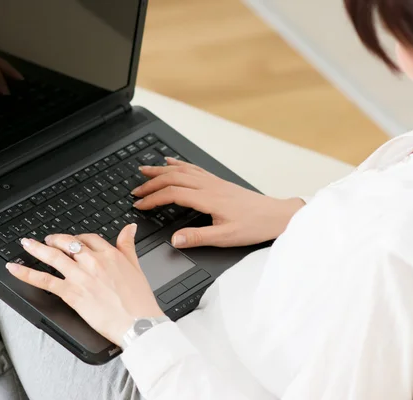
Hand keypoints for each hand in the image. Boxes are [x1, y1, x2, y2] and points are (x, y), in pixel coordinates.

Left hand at [6, 224, 164, 345]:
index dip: (78, 238)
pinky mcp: (70, 292)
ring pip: (53, 256)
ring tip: (27, 244)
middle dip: (55, 240)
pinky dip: (26, 273)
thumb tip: (129, 228)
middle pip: (68, 243)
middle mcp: (93, 261)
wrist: (137, 321)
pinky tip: (14, 268)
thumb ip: (128, 245)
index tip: (74, 240)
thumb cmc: (138, 300)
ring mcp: (80, 276)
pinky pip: (44, 280)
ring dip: (37, 248)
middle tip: (48, 240)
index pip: (89, 238)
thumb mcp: (136, 267)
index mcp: (110, 254)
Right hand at [132, 157, 304, 247]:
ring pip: (182, 170)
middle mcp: (209, 186)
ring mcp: (214, 181)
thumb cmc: (255, 225)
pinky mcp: (219, 182)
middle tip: (135, 191)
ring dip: (161, 170)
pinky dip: (179, 164)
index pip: (173, 194)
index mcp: (209, 198)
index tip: (140, 206)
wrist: (276, 215)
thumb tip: (175, 240)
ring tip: (144, 171)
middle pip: (173, 178)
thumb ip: (199, 238)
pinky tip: (172, 162)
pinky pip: (194, 168)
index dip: (153, 199)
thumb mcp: (226, 237)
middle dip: (151, 183)